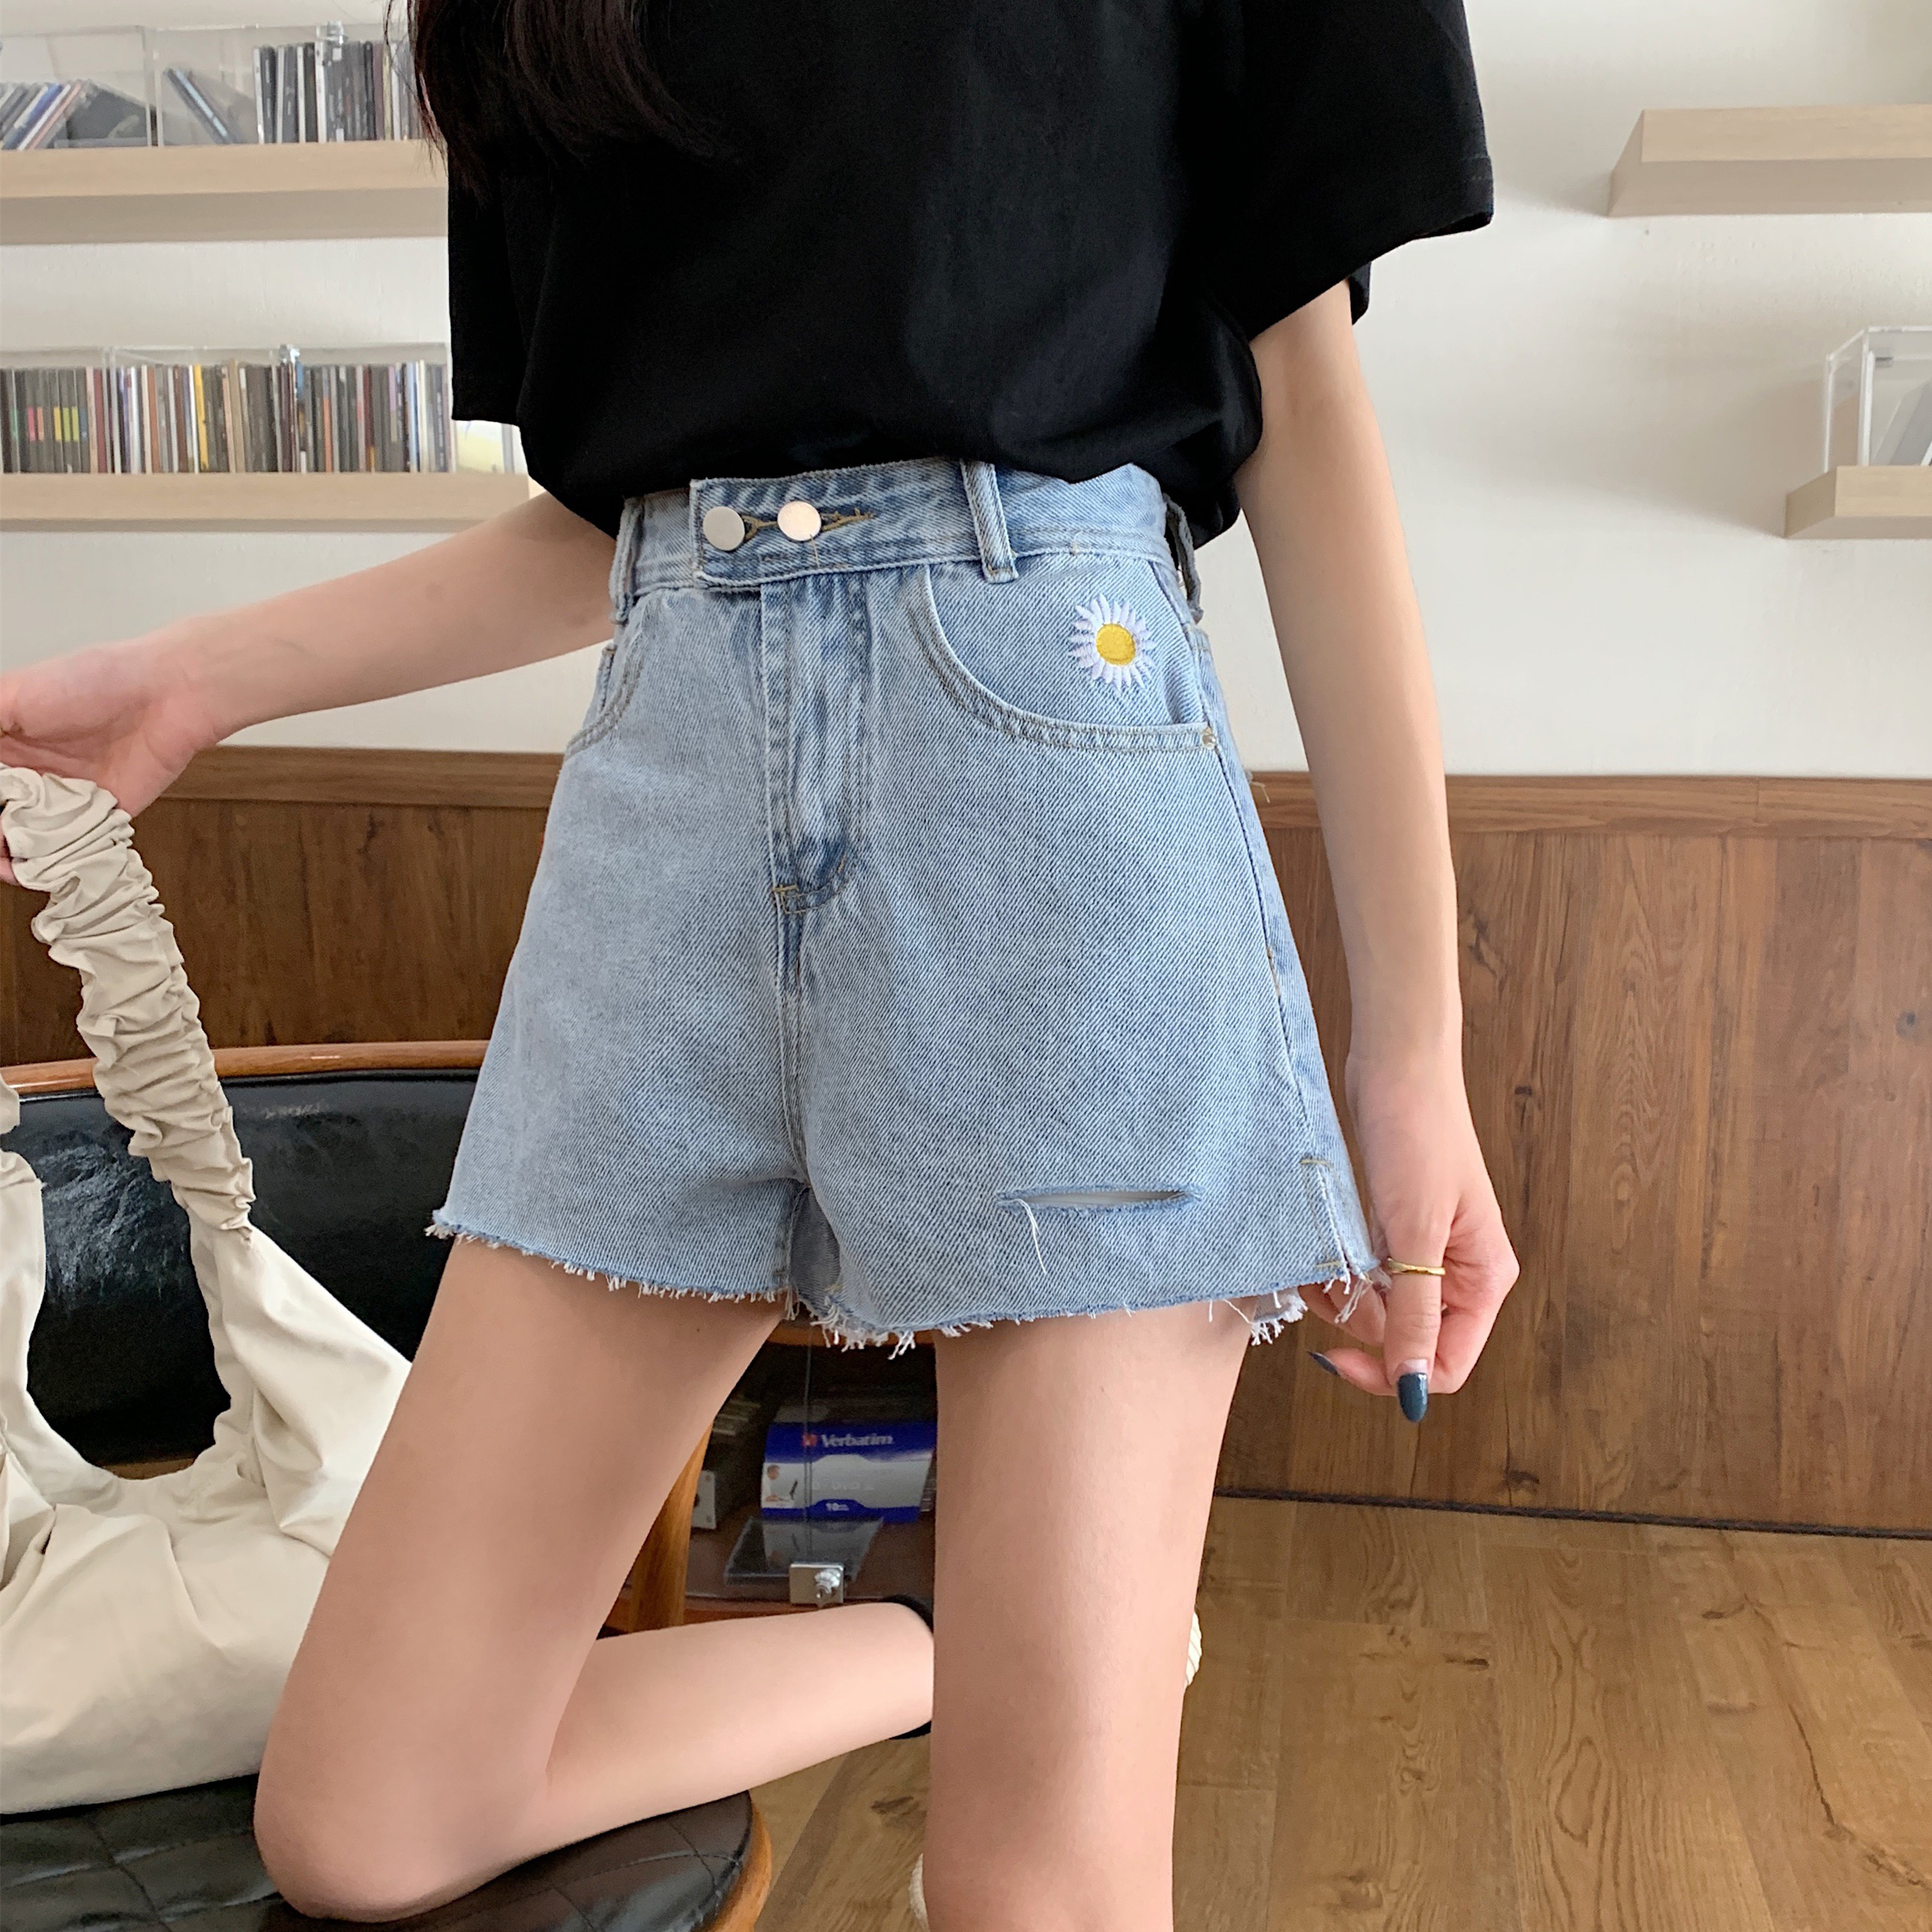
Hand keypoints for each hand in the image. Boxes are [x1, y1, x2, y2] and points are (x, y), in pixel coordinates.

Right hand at [0, 631, 217, 883]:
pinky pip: (66, 853)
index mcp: (6, 743)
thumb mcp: (14, 695)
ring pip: (23, 842)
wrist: (165, 696)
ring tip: (1, 858)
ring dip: (7, 854)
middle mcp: (33, 776)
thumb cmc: (94, 681)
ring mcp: (65, 801)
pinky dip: (43, 864)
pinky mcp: (98, 821)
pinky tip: (26, 867)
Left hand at [1305, 1051, 1517, 1418]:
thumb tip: (1414, 1389)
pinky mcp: (1393, 1230)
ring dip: (1342, 1295)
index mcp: (1483, 1280)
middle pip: (1406, 1340)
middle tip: (1327, 1284)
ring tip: (1320, 1260)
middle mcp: (1459, 1273)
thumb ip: (1416, 1313)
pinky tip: (1321, 1250)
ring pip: (1378, 1309)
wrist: (1397, 1065)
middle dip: (1359, 1323)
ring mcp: (1425, 1252)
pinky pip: (1364, 1275)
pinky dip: (1338, 1270)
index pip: (1444, 1364)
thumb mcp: (1415, 1232)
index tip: (1337, 1356)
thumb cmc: (1418, 1136)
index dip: (1392, 1374)